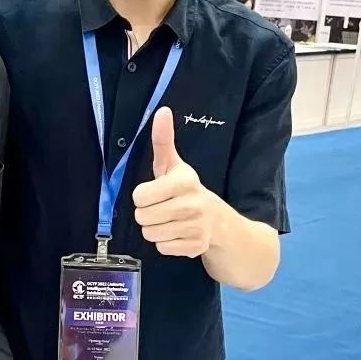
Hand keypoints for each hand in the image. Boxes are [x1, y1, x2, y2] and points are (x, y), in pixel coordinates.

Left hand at [131, 107, 217, 257]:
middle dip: (147, 214)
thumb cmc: (187, 190)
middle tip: (162, 208)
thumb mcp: (174, 166)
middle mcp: (192, 205)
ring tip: (169, 220)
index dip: (143, 196)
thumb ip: (163, 140)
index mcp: (184, 182)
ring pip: (150, 234)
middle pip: (142, 217)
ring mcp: (196, 227)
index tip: (155, 193)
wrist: (220, 222)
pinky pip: (162, 248)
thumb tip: (162, 111)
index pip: (140, 196)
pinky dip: (166, 243)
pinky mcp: (195, 247)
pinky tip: (178, 233)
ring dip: (155, 229)